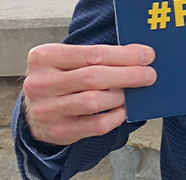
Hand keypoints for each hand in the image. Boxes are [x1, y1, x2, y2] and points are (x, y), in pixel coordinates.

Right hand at [21, 43, 156, 145]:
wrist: (36, 110)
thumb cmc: (60, 77)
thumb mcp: (66, 59)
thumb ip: (96, 55)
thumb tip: (139, 55)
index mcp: (44, 57)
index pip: (92, 54)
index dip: (124, 55)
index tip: (147, 55)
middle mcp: (41, 84)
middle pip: (94, 77)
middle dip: (128, 75)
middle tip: (149, 74)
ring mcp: (48, 110)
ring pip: (95, 101)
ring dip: (121, 96)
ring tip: (131, 91)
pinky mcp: (59, 131)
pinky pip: (97, 125)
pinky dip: (116, 116)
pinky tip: (123, 109)